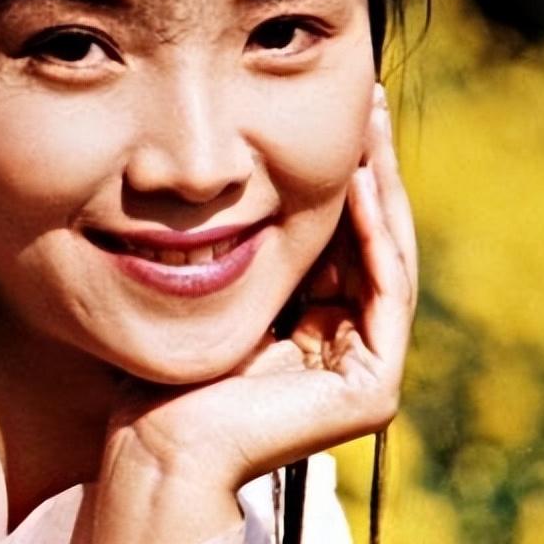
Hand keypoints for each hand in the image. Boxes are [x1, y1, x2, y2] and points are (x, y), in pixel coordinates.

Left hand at [105, 83, 417, 492]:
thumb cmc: (171, 370)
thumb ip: (263, 245)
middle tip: (370, 102)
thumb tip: (265, 172)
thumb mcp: (230, 284)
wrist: (157, 441)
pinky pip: (382, 294)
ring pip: (386, 259)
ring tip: (369, 125)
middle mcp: (351, 350)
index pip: (347, 240)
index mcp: (321, 333)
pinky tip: (357, 183)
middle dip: (372, 169)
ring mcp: (369, 374)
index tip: (343, 114)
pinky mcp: (372, 391)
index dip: (349, 175)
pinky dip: (371, 236)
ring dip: (379, 188)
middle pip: (374, 242)